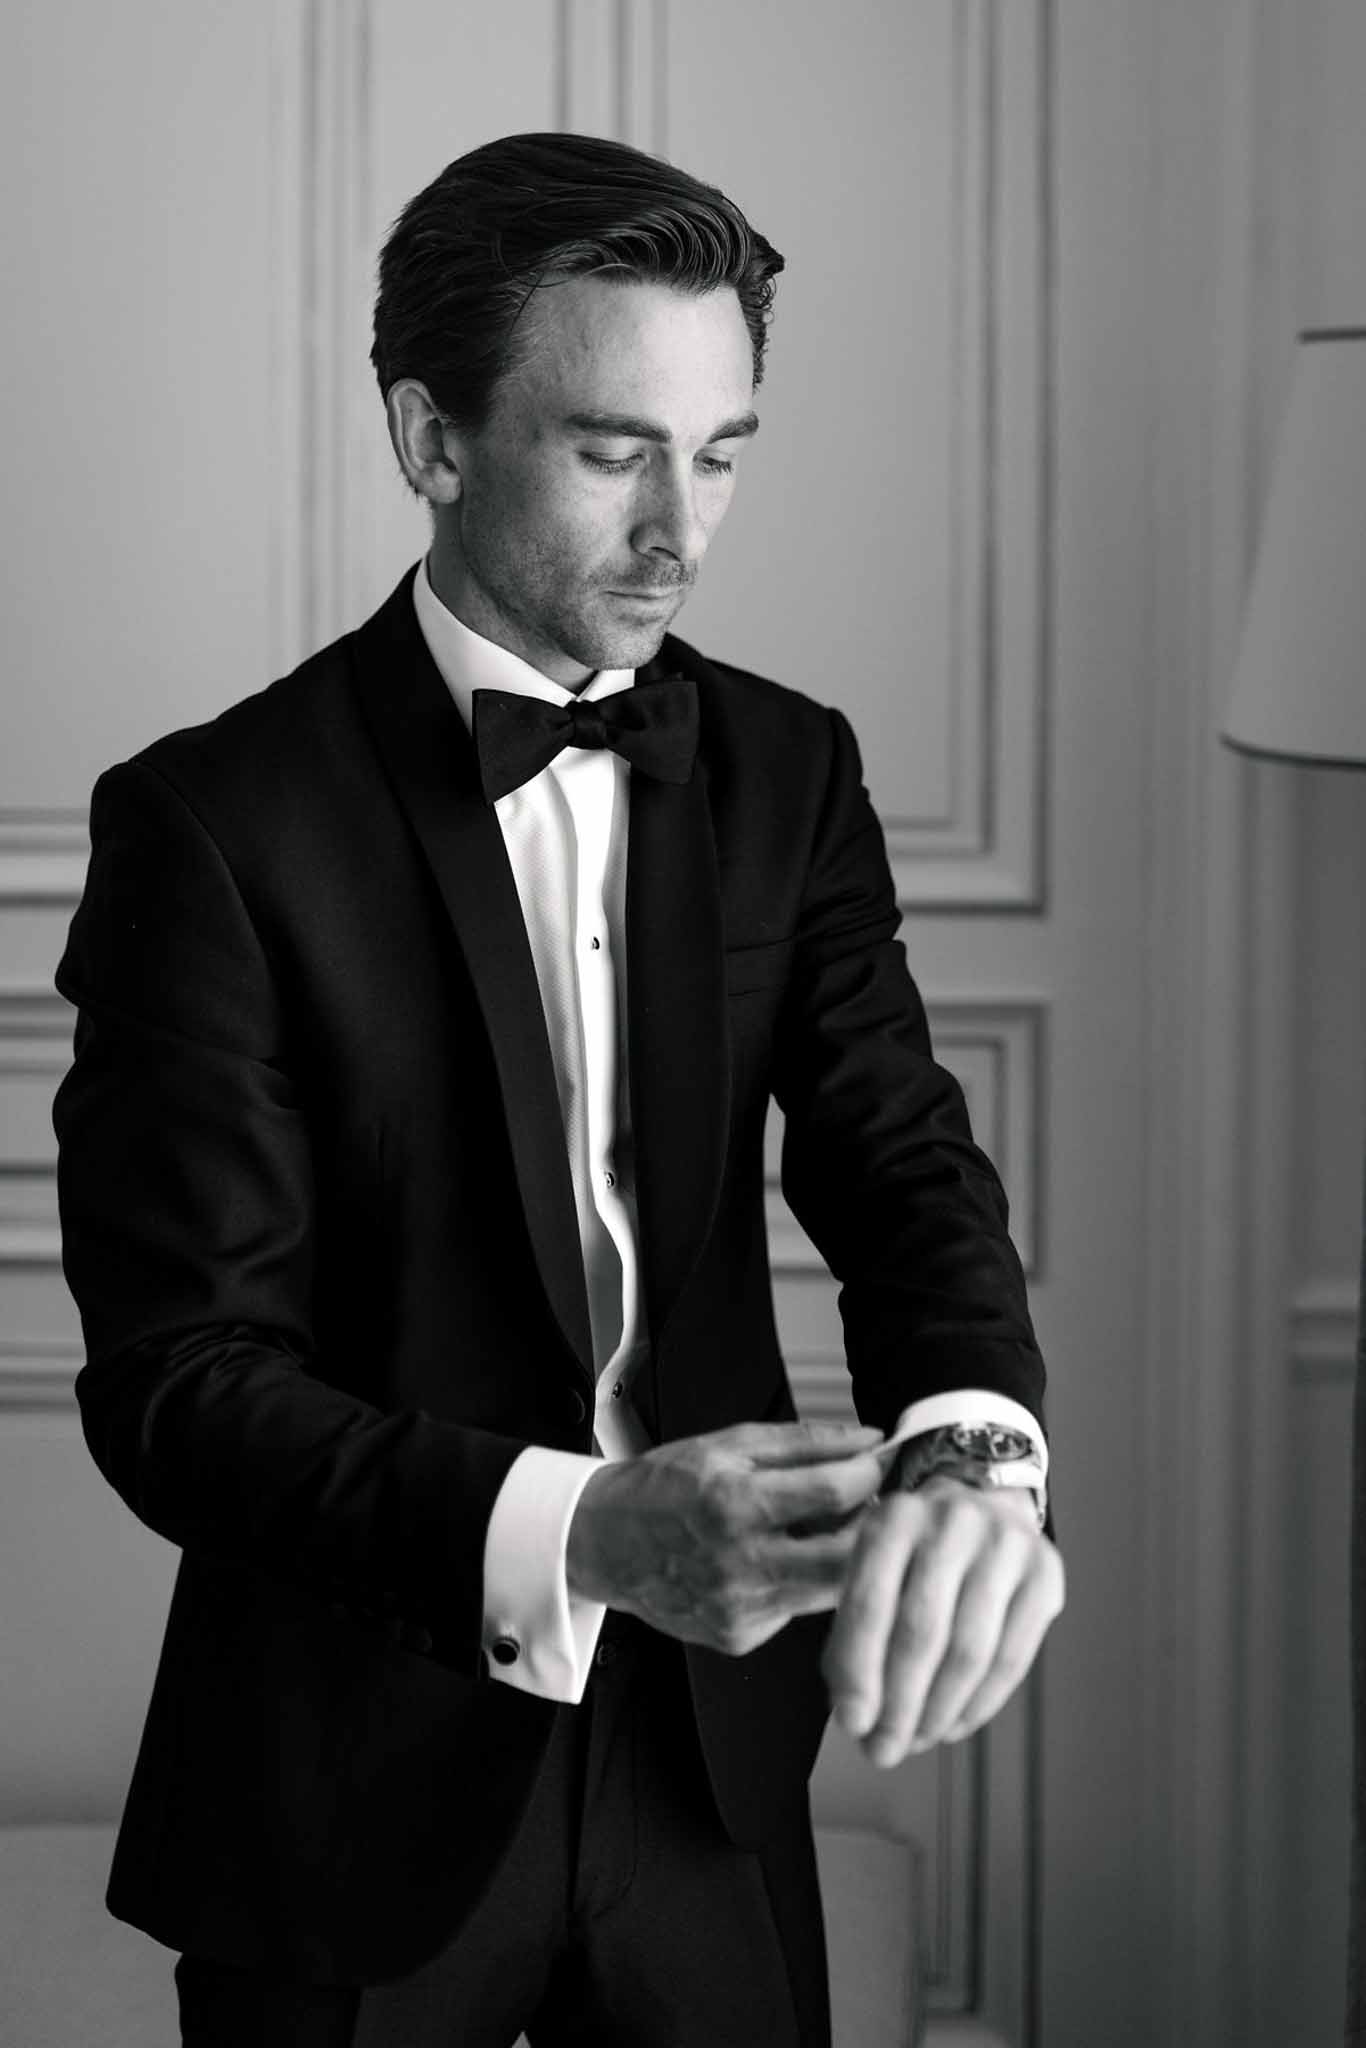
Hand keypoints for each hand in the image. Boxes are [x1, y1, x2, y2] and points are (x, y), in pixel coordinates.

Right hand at [565, 1420, 885, 1655]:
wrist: (603, 1544)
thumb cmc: (662, 1488)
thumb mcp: (729, 1445)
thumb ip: (805, 1441)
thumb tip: (867, 1439)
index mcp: (734, 1505)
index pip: (835, 1493)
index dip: (869, 1473)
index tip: (876, 1462)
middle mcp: (739, 1565)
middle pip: (848, 1556)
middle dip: (871, 1526)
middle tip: (865, 1502)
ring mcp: (741, 1609)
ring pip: (830, 1590)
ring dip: (839, 1556)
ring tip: (816, 1527)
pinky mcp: (741, 1637)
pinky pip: (797, 1611)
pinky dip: (800, 1582)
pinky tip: (774, 1561)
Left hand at [822, 1476, 1064, 1767]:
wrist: (982, 1499)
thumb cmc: (912, 1552)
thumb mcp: (870, 1569)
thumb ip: (851, 1635)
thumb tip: (856, 1717)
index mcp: (895, 1517)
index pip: (871, 1605)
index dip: (860, 1673)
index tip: (853, 1725)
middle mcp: (952, 1522)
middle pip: (923, 1632)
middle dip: (900, 1705)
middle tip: (884, 1751)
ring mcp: (1005, 1545)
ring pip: (970, 1651)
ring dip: (939, 1712)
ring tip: (917, 1741)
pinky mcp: (1045, 1573)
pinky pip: (1013, 1658)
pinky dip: (980, 1704)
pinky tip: (954, 1724)